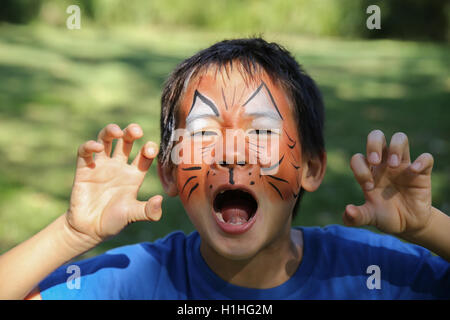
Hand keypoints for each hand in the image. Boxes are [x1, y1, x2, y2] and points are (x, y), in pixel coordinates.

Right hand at [66, 123, 162, 243]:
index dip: (149, 149)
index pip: (144, 155)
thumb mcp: (133, 215)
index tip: (150, 149)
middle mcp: (119, 166)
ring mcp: (101, 165)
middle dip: (131, 132)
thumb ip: (148, 211)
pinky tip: (97, 148)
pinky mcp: (84, 169)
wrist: (89, 230)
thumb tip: (160, 200)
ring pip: (106, 140)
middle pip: (127, 141)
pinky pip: (85, 152)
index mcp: (134, 175)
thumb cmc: (114, 222)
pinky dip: (90, 146)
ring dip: (111, 131)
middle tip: (136, 131)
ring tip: (116, 131)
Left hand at [343, 130, 433, 236]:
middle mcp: (384, 164)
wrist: (408, 224)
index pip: (358, 158)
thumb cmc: (385, 216)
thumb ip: (355, 217)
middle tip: (376, 162)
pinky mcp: (421, 173)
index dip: (360, 169)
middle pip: (376, 136)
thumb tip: (347, 211)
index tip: (368, 187)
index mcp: (369, 172)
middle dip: (373, 144)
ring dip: (395, 147)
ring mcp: (403, 166)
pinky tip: (414, 172)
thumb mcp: (369, 217)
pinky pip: (425, 157)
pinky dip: (421, 161)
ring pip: (400, 138)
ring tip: (393, 165)